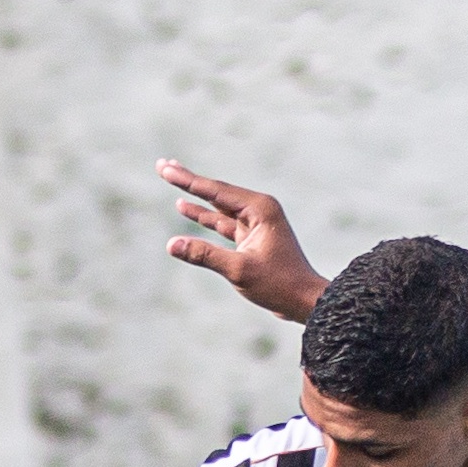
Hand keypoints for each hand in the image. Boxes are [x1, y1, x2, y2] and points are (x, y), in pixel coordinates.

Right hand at [160, 160, 327, 321]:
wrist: (305, 301)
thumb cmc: (279, 284)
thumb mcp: (239, 270)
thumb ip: (205, 255)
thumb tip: (172, 244)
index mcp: (260, 209)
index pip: (216, 191)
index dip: (187, 180)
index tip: (166, 168)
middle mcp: (259, 210)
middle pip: (216, 192)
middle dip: (188, 181)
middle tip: (163, 165)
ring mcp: (256, 223)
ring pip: (217, 207)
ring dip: (195, 197)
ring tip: (172, 178)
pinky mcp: (252, 237)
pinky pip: (223, 223)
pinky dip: (204, 217)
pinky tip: (186, 208)